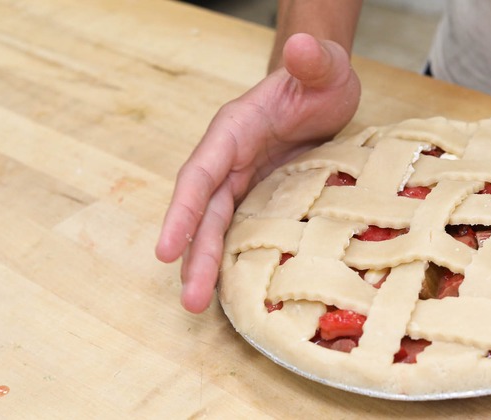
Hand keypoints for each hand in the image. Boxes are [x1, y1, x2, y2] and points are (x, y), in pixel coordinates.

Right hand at [156, 33, 360, 312]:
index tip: (165, 249)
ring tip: (199, 305)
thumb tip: (303, 48)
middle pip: (204, 211)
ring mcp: (245, 182)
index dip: (183, 211)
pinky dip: (234, 258)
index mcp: (235, 131)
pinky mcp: (263, 198)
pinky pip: (243, 230)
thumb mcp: (325, 67)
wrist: (324, 91)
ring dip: (207, 264)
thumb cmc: (319, 78)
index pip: (201, 172)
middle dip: (193, 254)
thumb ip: (314, 60)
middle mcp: (231, 159)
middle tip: (189, 301)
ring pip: (219, 227)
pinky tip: (234, 290)